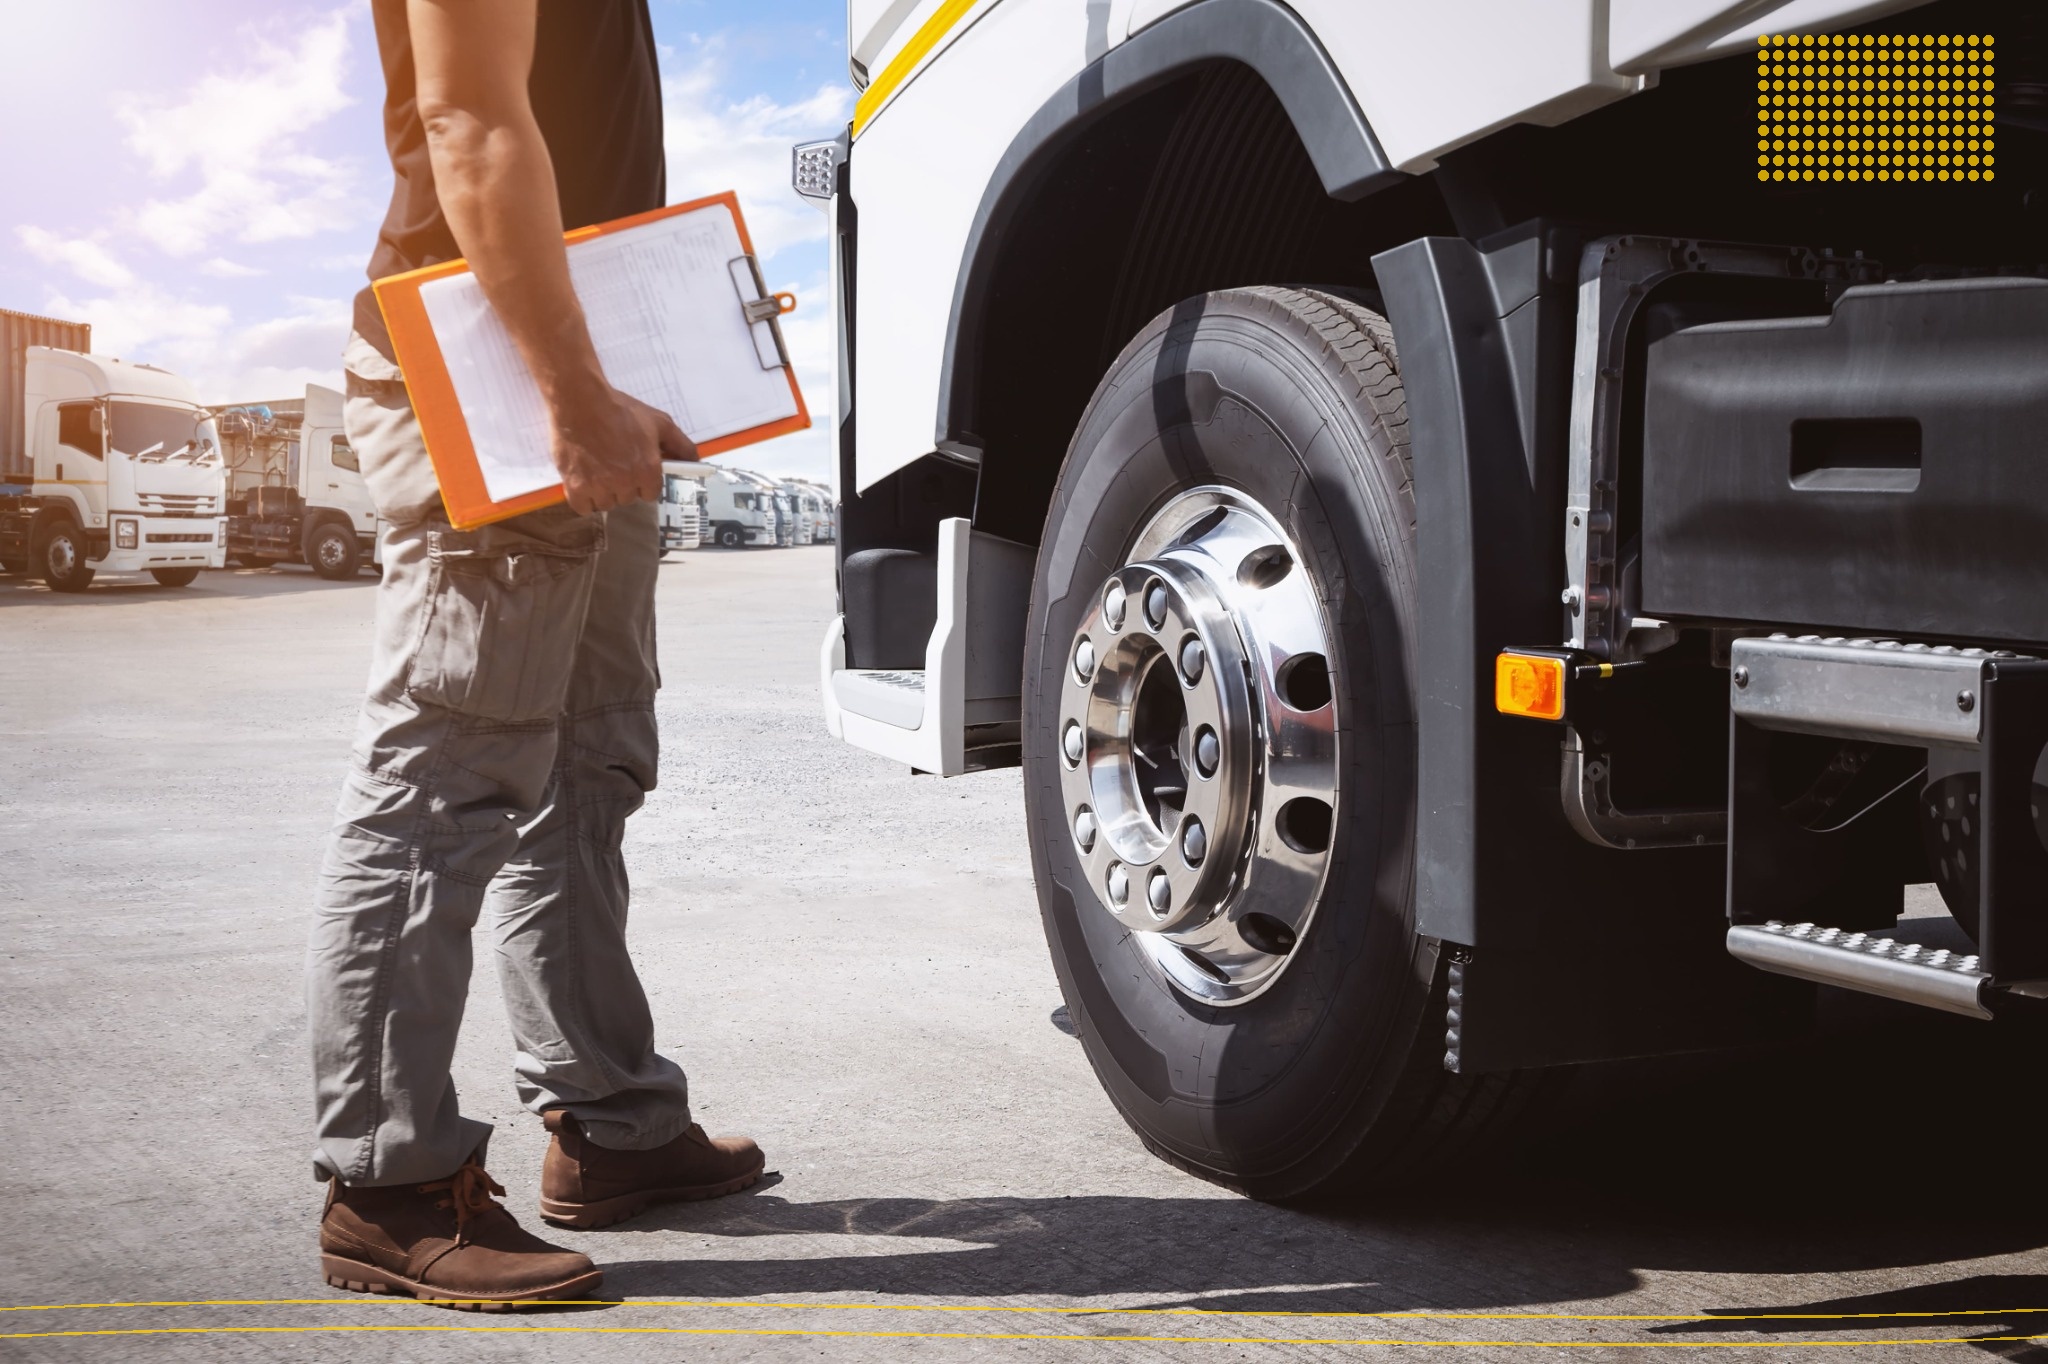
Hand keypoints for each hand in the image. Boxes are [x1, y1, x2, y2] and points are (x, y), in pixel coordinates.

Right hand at [548, 384, 696, 514]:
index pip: (651, 494)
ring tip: (596, 471)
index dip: (643, 482)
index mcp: (647, 470)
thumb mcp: (659, 422)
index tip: (635, 470)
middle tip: (613, 465)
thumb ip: (681, 445)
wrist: (580, 400)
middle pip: (627, 498)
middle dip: (623, 485)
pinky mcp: (575, 487)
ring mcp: (599, 487)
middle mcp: (625, 483)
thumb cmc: (620, 410)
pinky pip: (583, 508)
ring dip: (603, 493)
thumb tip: (696, 462)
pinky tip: (583, 483)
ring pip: (606, 504)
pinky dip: (583, 500)